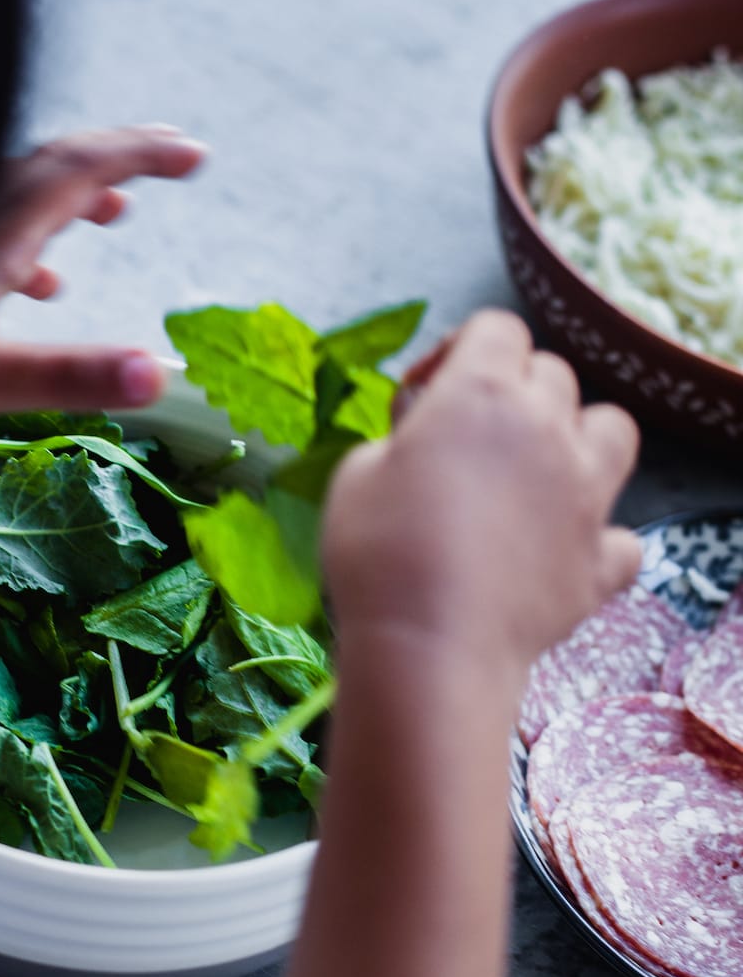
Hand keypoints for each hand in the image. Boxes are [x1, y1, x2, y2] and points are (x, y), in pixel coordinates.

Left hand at [0, 124, 205, 425]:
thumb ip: (67, 373)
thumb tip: (158, 374)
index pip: (80, 166)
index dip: (141, 153)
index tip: (195, 155)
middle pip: (49, 165)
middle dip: (113, 160)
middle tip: (169, 160)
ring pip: (13, 194)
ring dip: (69, 198)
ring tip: (113, 215)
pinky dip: (26, 240)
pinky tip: (36, 282)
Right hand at [323, 311, 640, 687]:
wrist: (430, 647)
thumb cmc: (378, 553)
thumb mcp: (356, 474)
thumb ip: (397, 439)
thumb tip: (420, 440)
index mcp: (481, 394)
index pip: (496, 328)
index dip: (458, 351)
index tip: (422, 395)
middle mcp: (546, 428)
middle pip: (552, 374)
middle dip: (512, 391)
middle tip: (467, 437)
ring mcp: (584, 493)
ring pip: (611, 429)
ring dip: (579, 438)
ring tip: (538, 472)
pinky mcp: (600, 559)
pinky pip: (621, 536)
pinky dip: (597, 540)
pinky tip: (561, 552)